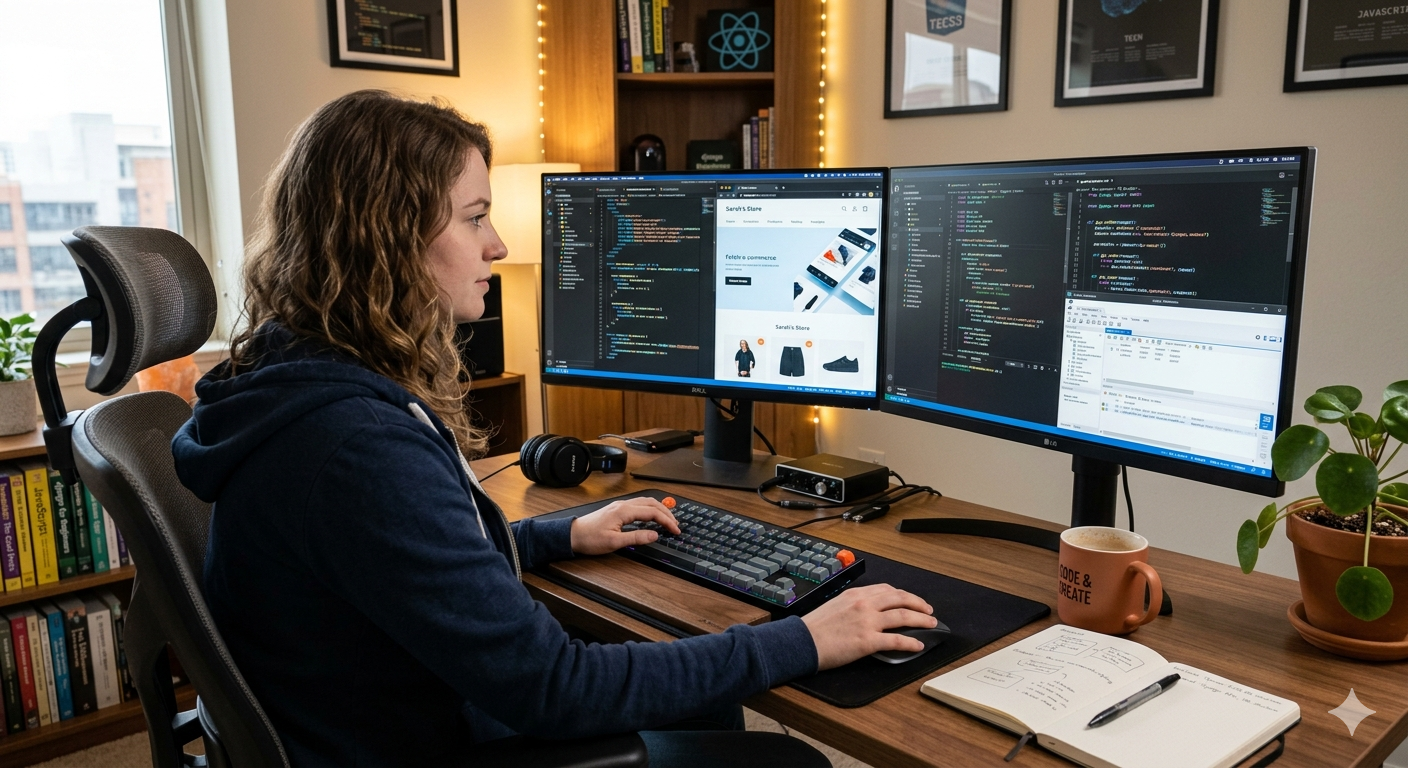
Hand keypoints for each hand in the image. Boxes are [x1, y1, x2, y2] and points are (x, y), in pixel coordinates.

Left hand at [570, 497, 680, 555]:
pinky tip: (651, 517)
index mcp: (624, 511)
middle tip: (676, 525)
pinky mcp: (617, 509)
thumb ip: (636, 538)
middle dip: (666, 513)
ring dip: (659, 510)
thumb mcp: (614, 542)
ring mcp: (620, 506)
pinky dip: (650, 510)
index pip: (652, 512)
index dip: (666, 521)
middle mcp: (623, 505)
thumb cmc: (590, 539)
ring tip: (668, 520)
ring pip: (645, 502)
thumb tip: (654, 535)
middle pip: (651, 504)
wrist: (572, 534)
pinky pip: (638, 505)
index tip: (675, 530)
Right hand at [800, 584, 935, 669]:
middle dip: (918, 603)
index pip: (886, 589)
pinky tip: (918, 645)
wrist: (801, 641)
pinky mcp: (868, 641)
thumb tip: (865, 614)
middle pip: (900, 598)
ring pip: (903, 616)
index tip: (910, 599)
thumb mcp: (833, 606)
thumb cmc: (812, 628)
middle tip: (928, 610)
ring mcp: (867, 621)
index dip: (903, 594)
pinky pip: (896, 640)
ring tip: (931, 624)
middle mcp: (864, 604)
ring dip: (921, 620)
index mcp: (855, 595)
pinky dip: (911, 642)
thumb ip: (851, 606)